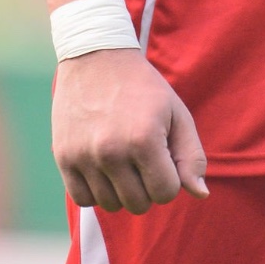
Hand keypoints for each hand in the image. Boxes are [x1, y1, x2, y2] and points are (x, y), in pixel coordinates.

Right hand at [52, 49, 207, 213]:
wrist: (96, 57)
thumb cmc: (144, 88)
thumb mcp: (176, 113)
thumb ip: (191, 156)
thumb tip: (201, 195)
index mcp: (144, 139)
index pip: (166, 193)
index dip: (171, 179)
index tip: (164, 157)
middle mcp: (111, 151)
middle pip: (138, 204)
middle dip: (148, 187)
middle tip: (144, 159)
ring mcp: (84, 156)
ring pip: (110, 205)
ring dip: (122, 191)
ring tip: (124, 161)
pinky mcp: (63, 157)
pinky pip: (83, 198)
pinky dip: (96, 191)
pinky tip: (104, 169)